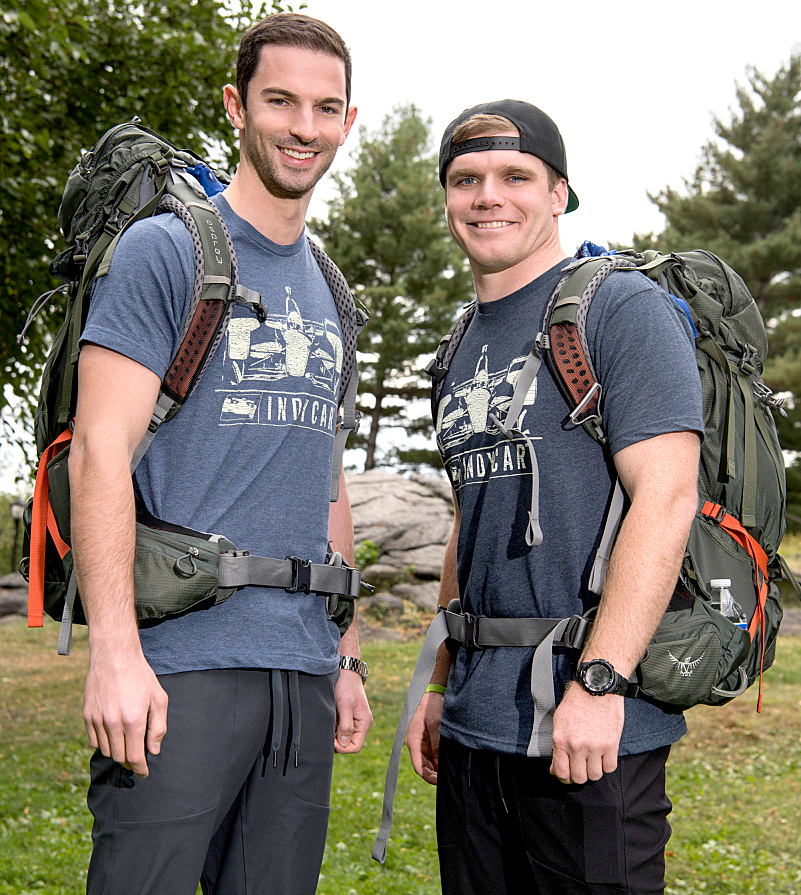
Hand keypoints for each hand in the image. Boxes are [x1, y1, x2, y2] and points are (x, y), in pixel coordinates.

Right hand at [83, 649, 167, 777]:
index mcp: (133, 719)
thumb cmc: (140, 676)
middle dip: (130, 762)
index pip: (135, 756)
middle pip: (119, 757)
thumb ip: (158, 726)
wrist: (114, 657)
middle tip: (137, 758)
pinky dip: (104, 743)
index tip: (144, 773)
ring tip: (127, 743)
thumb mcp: (159, 698)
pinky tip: (113, 735)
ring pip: (106, 751)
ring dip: (117, 752)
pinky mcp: (87, 715)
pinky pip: (94, 741)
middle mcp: (113, 722)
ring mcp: (97, 719)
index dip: (140, 768)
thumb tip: (153, 750)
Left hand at [334, 669, 371, 752]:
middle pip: (348, 743)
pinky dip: (333, 726)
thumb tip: (343, 744)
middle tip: (328, 728)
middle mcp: (361, 724)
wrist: (345, 670)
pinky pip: (340, 729)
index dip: (342, 747)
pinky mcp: (347, 716)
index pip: (355, 747)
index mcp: (364, 723)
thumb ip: (346, 725)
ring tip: (329, 719)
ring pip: (342, 737)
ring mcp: (354, 721)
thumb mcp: (345, 705)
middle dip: (336, 740)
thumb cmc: (346, 685)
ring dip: (334, 732)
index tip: (331, 738)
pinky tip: (330, 716)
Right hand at [406, 691, 442, 784]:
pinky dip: (439, 760)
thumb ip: (437, 743)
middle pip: (423, 767)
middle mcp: (416, 745)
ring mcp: (422, 742)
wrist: (431, 692)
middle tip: (448, 779)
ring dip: (437, 768)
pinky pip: (432, 754)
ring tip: (450, 772)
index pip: (419, 767)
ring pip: (428, 762)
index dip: (429, 777)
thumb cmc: (431, 706)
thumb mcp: (436, 724)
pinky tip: (448, 763)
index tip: (440, 782)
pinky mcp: (428, 739)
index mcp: (413, 742)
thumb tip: (440, 760)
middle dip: (434, 775)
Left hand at [549, 683, 623, 784]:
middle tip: (581, 768)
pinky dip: (607, 765)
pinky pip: (610, 768)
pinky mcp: (611, 744)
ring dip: (593, 771)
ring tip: (593, 761)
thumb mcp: (559, 721)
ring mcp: (595, 746)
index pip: (561, 772)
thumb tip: (555, 768)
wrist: (596, 687)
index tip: (567, 775)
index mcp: (561, 740)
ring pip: (595, 775)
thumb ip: (557, 746)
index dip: (564, 778)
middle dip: (579, 776)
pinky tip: (603, 756)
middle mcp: (577, 746)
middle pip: (579, 778)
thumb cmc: (577, 701)